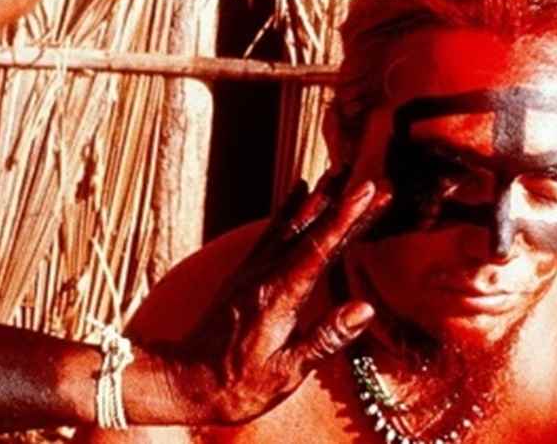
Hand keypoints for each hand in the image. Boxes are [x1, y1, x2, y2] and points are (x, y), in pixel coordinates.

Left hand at [146, 174, 389, 424]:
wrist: (184, 382)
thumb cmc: (237, 385)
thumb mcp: (286, 373)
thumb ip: (325, 339)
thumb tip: (365, 310)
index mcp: (279, 296)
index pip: (320, 248)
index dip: (347, 218)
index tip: (371, 190)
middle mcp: (264, 274)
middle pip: (310, 230)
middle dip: (342, 203)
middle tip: (372, 178)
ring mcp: (252, 271)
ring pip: (290, 225)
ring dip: (317, 198)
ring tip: (339, 171)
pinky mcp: (245, 274)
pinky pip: (272, 232)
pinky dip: (290, 209)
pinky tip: (299, 192)